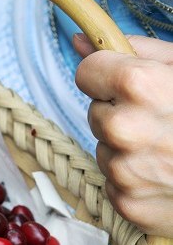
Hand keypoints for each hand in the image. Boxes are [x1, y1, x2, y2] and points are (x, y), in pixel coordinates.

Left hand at [75, 34, 172, 236]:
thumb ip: (137, 50)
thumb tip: (81, 41)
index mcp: (138, 86)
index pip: (86, 73)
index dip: (108, 75)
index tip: (126, 82)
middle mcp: (123, 129)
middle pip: (96, 112)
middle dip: (122, 112)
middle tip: (165, 119)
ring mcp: (124, 171)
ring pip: (105, 148)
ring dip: (128, 147)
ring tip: (170, 148)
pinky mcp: (128, 203)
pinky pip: (115, 181)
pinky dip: (135, 178)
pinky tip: (167, 174)